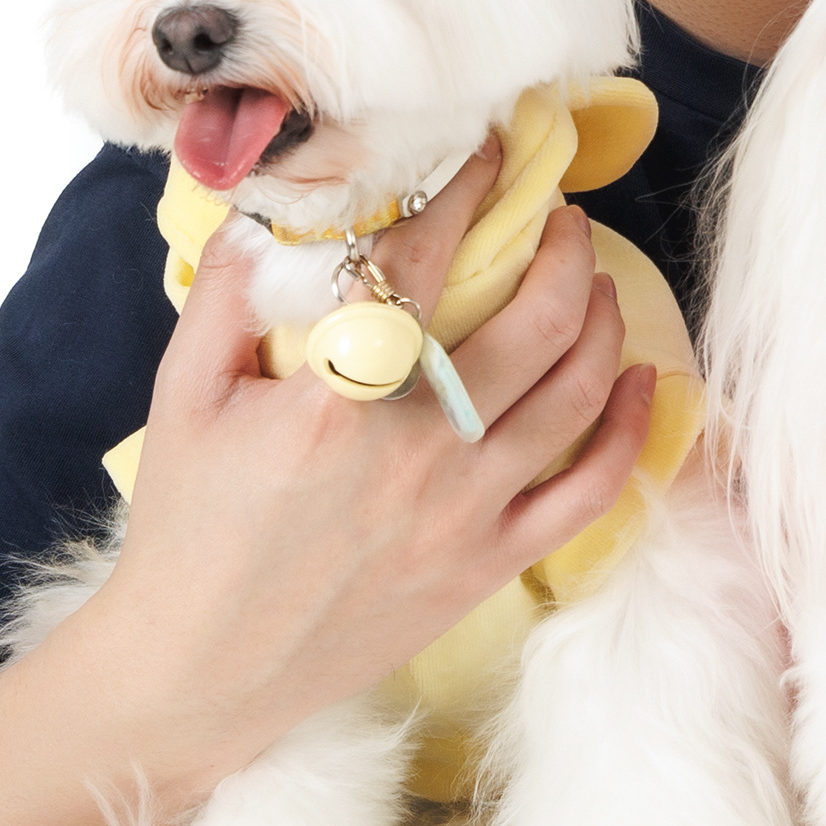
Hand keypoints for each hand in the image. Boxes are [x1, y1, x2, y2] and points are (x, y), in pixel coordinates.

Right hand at [66, 149, 658, 788]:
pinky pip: (591, 492)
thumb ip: (226, 296)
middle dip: (564, 248)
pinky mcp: (490, 566)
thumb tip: (268, 211)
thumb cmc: (188, 530)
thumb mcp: (182, 399)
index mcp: (333, 399)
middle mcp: (415, 450)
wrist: (200, 672)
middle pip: (533, 321)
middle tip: (562, 214)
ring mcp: (464, 513)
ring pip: (577, 392)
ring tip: (595, 278)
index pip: (422, 262)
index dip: (465, 191)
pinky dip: (632, 429)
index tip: (490, 152)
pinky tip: (643, 378)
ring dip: (603, 318)